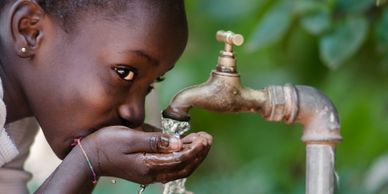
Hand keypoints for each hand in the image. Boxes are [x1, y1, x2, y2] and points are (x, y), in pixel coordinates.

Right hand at [79, 126, 211, 183]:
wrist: (89, 157)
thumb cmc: (107, 144)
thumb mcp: (130, 137)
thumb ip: (155, 140)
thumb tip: (178, 143)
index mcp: (149, 165)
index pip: (180, 159)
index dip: (195, 148)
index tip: (205, 137)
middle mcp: (152, 173)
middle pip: (184, 167)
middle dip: (199, 153)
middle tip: (208, 138)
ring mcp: (150, 174)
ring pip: (179, 169)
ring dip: (193, 156)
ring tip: (202, 142)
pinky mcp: (147, 170)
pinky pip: (171, 167)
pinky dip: (183, 159)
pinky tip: (186, 147)